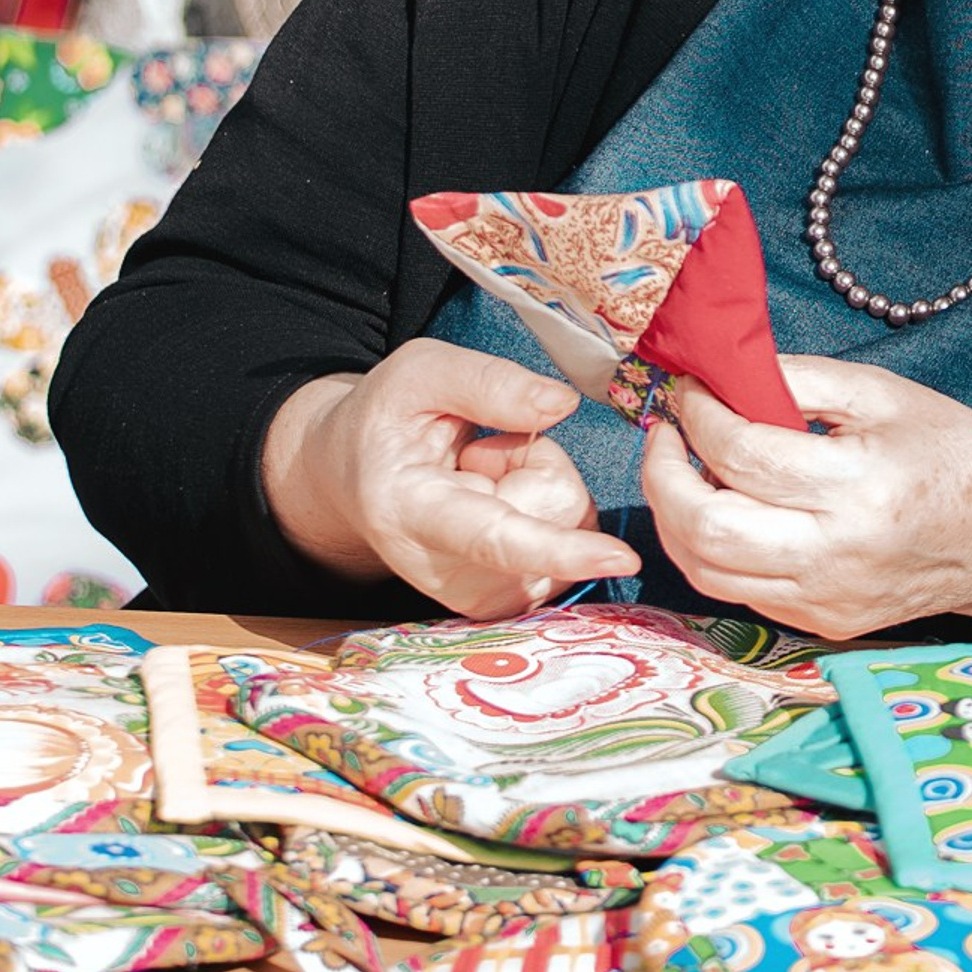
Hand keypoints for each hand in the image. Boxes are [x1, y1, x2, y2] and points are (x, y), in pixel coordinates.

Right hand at [262, 338, 639, 619]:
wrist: (350, 474)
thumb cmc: (387, 417)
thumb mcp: (420, 371)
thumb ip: (488, 382)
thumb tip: (560, 405)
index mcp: (410, 511)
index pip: (494, 539)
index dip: (559, 549)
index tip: (621, 556)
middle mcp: (439, 571)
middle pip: (553, 514)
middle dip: (540, 461)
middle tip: (483, 447)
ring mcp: (470, 594)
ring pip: (566, 528)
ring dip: (542, 487)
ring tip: (483, 473)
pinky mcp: (497, 600)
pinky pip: (567, 551)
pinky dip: (547, 514)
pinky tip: (498, 500)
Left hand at [640, 356, 971, 640]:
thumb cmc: (949, 449)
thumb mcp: (881, 393)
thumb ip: (798, 378)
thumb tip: (721, 373)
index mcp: (858, 485)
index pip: (744, 454)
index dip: (697, 416)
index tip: (686, 389)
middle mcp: (836, 554)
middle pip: (708, 529)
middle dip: (662, 477)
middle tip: (664, 434)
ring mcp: (826, 599)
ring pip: (708, 571)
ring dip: (675, 518)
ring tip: (681, 470)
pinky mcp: (823, 622)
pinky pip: (739, 591)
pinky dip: (712, 549)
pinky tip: (723, 508)